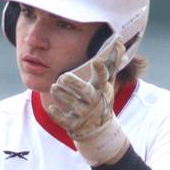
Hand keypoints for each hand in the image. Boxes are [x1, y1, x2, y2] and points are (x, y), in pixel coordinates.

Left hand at [47, 36, 129, 164]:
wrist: (98, 128)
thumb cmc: (101, 98)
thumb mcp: (107, 81)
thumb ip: (111, 63)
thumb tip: (119, 42)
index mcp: (101, 88)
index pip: (103, 77)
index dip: (100, 69)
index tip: (96, 60)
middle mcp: (93, 101)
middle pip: (85, 92)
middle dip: (74, 84)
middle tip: (62, 77)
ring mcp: (83, 113)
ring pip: (72, 105)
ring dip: (62, 96)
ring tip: (54, 88)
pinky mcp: (73, 124)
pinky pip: (64, 120)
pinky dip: (57, 115)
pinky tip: (51, 107)